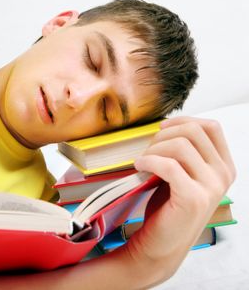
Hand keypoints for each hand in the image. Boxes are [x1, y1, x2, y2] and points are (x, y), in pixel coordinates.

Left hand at [127, 116, 235, 279]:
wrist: (161, 243)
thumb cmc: (168, 205)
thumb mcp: (183, 173)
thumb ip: (185, 152)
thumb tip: (167, 125)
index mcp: (224, 166)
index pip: (211, 127)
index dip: (184, 121)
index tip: (162, 128)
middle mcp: (223, 175)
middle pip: (193, 132)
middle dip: (163, 136)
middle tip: (148, 151)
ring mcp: (211, 187)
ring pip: (180, 145)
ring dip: (154, 149)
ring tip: (143, 161)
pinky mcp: (193, 198)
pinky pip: (168, 165)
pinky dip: (149, 161)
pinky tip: (139, 166)